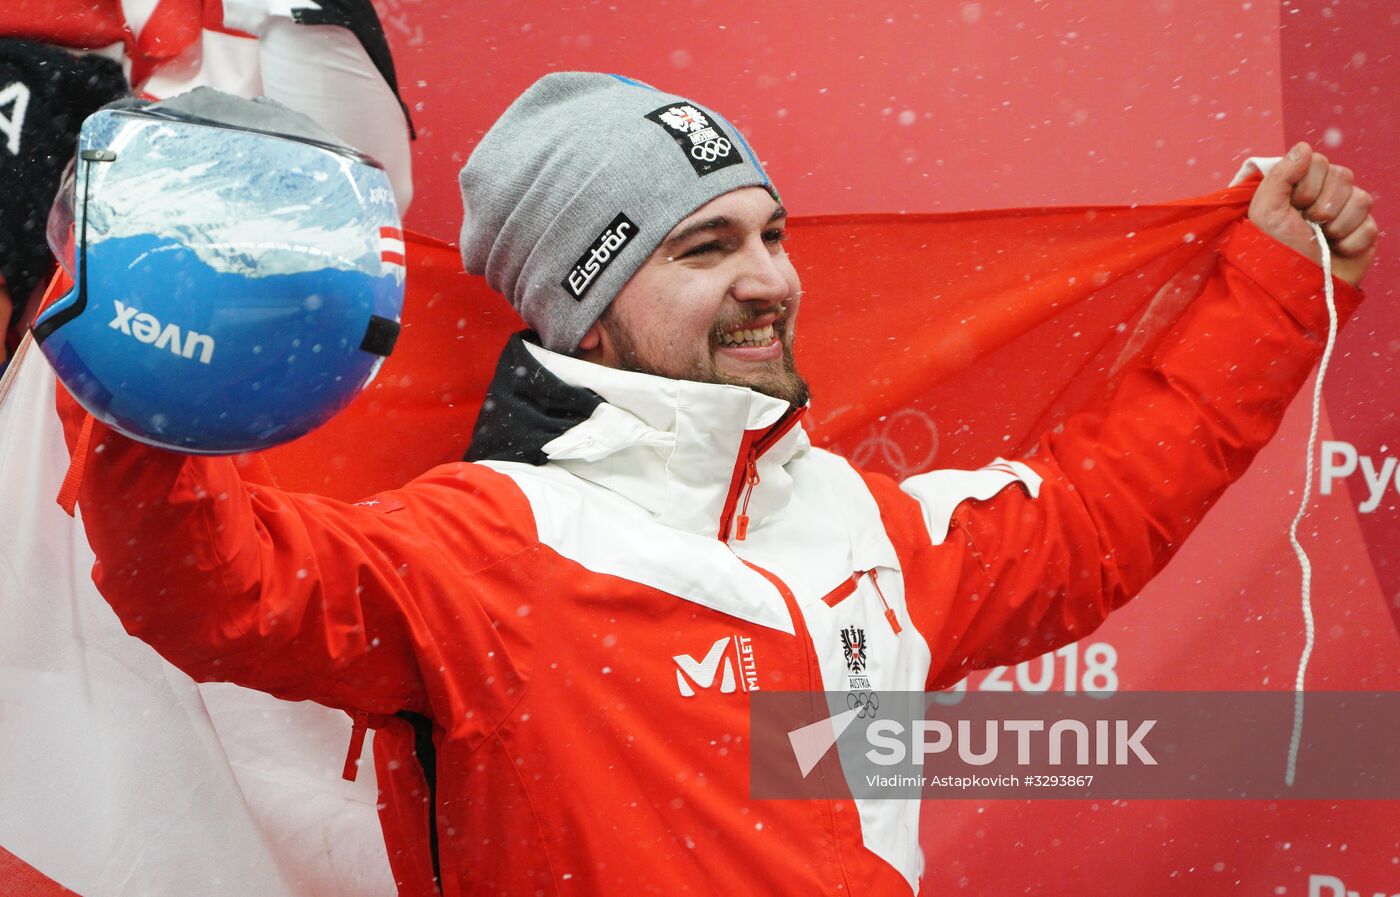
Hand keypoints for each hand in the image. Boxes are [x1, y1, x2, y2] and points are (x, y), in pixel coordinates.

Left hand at [1248, 141, 1377, 286]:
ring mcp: (1347, 215)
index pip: (1318, 161)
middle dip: (1322, 204)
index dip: (1307, 184)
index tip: (1294, 206)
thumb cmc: (1273, 250)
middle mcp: (1325, 197)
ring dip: (1337, 224)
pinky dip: (1350, 242)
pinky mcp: (1364, 235)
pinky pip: (1370, 225)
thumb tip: (1304, 147)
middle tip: (1308, 225)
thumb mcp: (1265, 211)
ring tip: (1321, 241)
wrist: (1291, 288)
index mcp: (1300, 188)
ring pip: (1361, 198)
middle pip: (1343, 175)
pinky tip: (1337, 252)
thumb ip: (1281, 175)